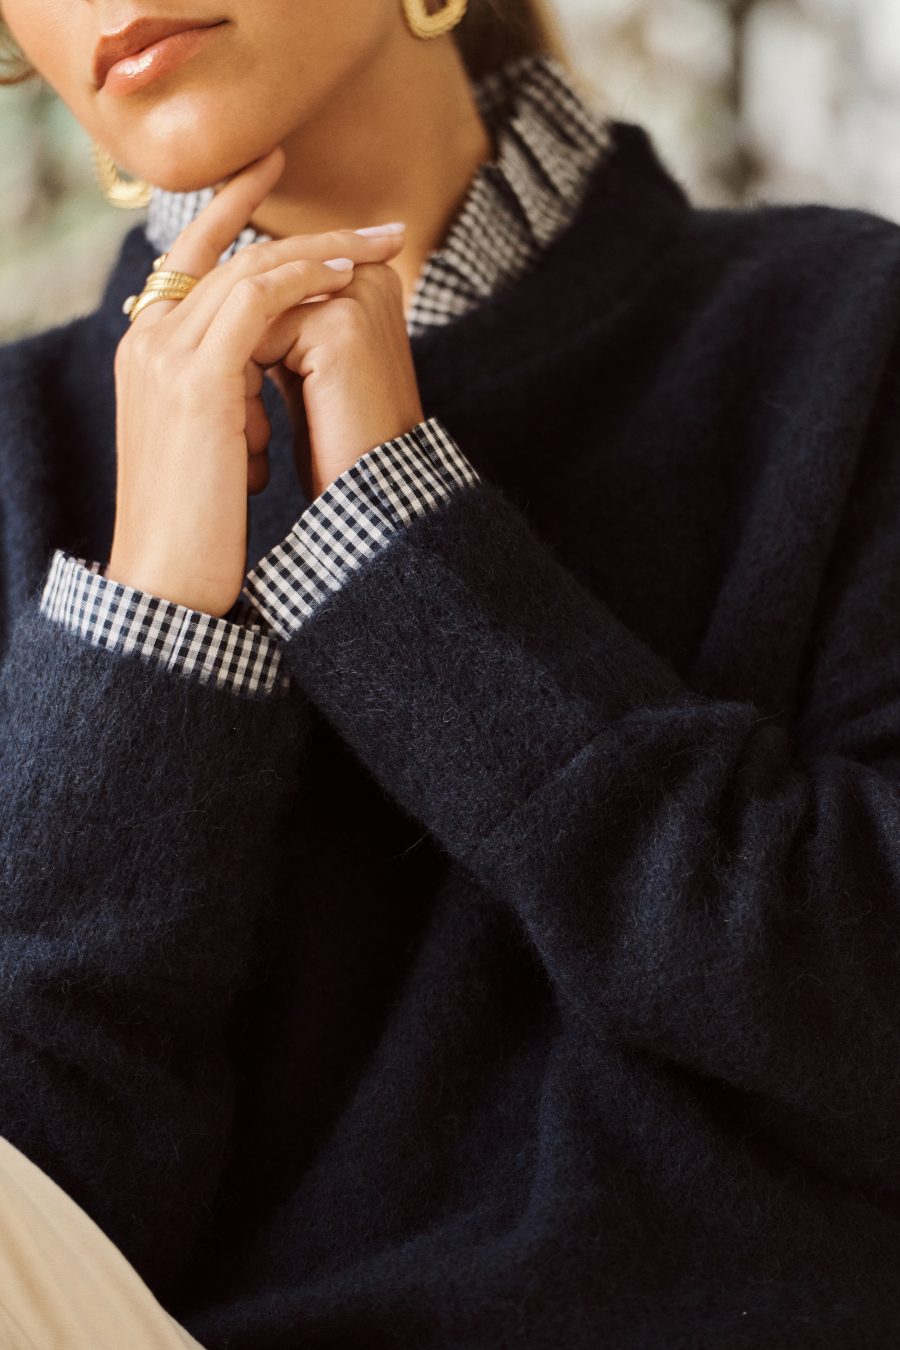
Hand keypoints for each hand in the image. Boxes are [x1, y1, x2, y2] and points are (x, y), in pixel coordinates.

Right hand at [105, 144, 408, 617]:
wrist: (166, 576)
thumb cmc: (197, 524)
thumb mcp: (210, 442)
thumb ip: (230, 396)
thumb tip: (269, 375)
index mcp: (148, 355)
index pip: (191, 264)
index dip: (238, 219)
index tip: (297, 203)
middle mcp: (147, 341)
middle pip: (228, 257)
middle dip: (305, 233)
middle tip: (374, 225)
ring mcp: (165, 355)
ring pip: (247, 269)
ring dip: (319, 251)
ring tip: (378, 246)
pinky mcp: (195, 378)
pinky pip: (255, 300)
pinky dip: (303, 281)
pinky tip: (347, 278)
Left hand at [258, 247, 425, 503]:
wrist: (372, 495)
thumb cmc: (336, 440)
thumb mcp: (304, 366)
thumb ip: (278, 320)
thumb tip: (211, 297)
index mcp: (363, 275)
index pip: (268, 283)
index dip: (239, 343)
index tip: (252, 411)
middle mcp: (367, 274)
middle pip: (258, 292)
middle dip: (234, 356)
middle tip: (249, 431)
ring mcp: (357, 294)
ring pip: (252, 312)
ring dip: (235, 373)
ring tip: (256, 440)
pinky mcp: (343, 323)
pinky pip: (258, 333)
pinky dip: (245, 384)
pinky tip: (262, 439)